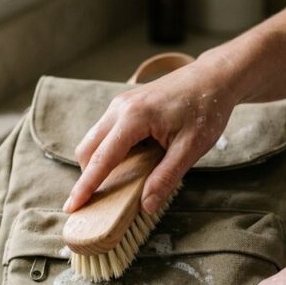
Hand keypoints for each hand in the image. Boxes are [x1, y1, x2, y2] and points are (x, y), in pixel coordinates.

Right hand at [63, 53, 240, 214]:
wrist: (213, 77)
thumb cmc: (206, 108)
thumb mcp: (191, 148)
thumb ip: (166, 177)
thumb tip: (146, 206)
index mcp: (134, 117)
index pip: (101, 159)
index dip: (86, 186)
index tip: (72, 207)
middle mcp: (119, 108)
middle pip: (87, 148)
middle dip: (88, 176)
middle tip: (97, 202)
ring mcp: (120, 104)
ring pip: (93, 139)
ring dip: (97, 163)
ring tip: (115, 184)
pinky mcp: (125, 104)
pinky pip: (105, 132)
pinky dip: (107, 151)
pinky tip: (128, 163)